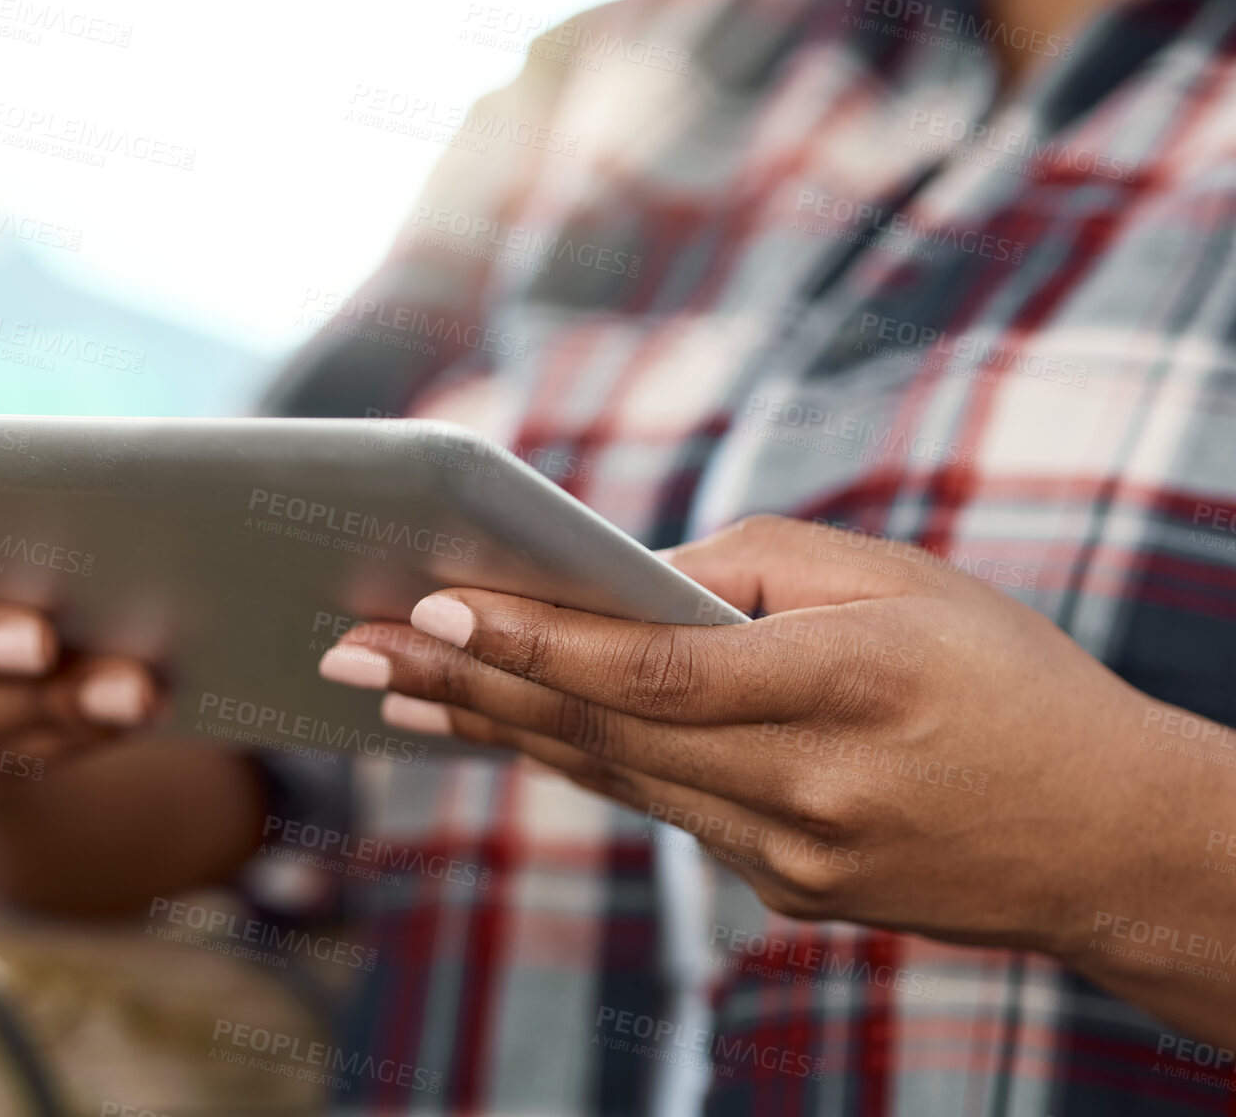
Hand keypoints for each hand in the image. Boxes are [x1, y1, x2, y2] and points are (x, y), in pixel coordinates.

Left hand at [316, 514, 1188, 958]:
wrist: (1107, 839)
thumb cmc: (1008, 678)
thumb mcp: (901, 579)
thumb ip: (753, 568)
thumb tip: (626, 581)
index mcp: (845, 685)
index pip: (649, 669)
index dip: (533, 638)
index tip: (432, 603)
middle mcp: (806, 788)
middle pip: (597, 733)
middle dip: (463, 682)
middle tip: (354, 649)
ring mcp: (792, 859)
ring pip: (610, 781)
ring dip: (498, 730)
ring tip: (399, 692)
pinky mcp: (786, 893)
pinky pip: (664, 815)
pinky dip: (584, 766)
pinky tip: (513, 732)